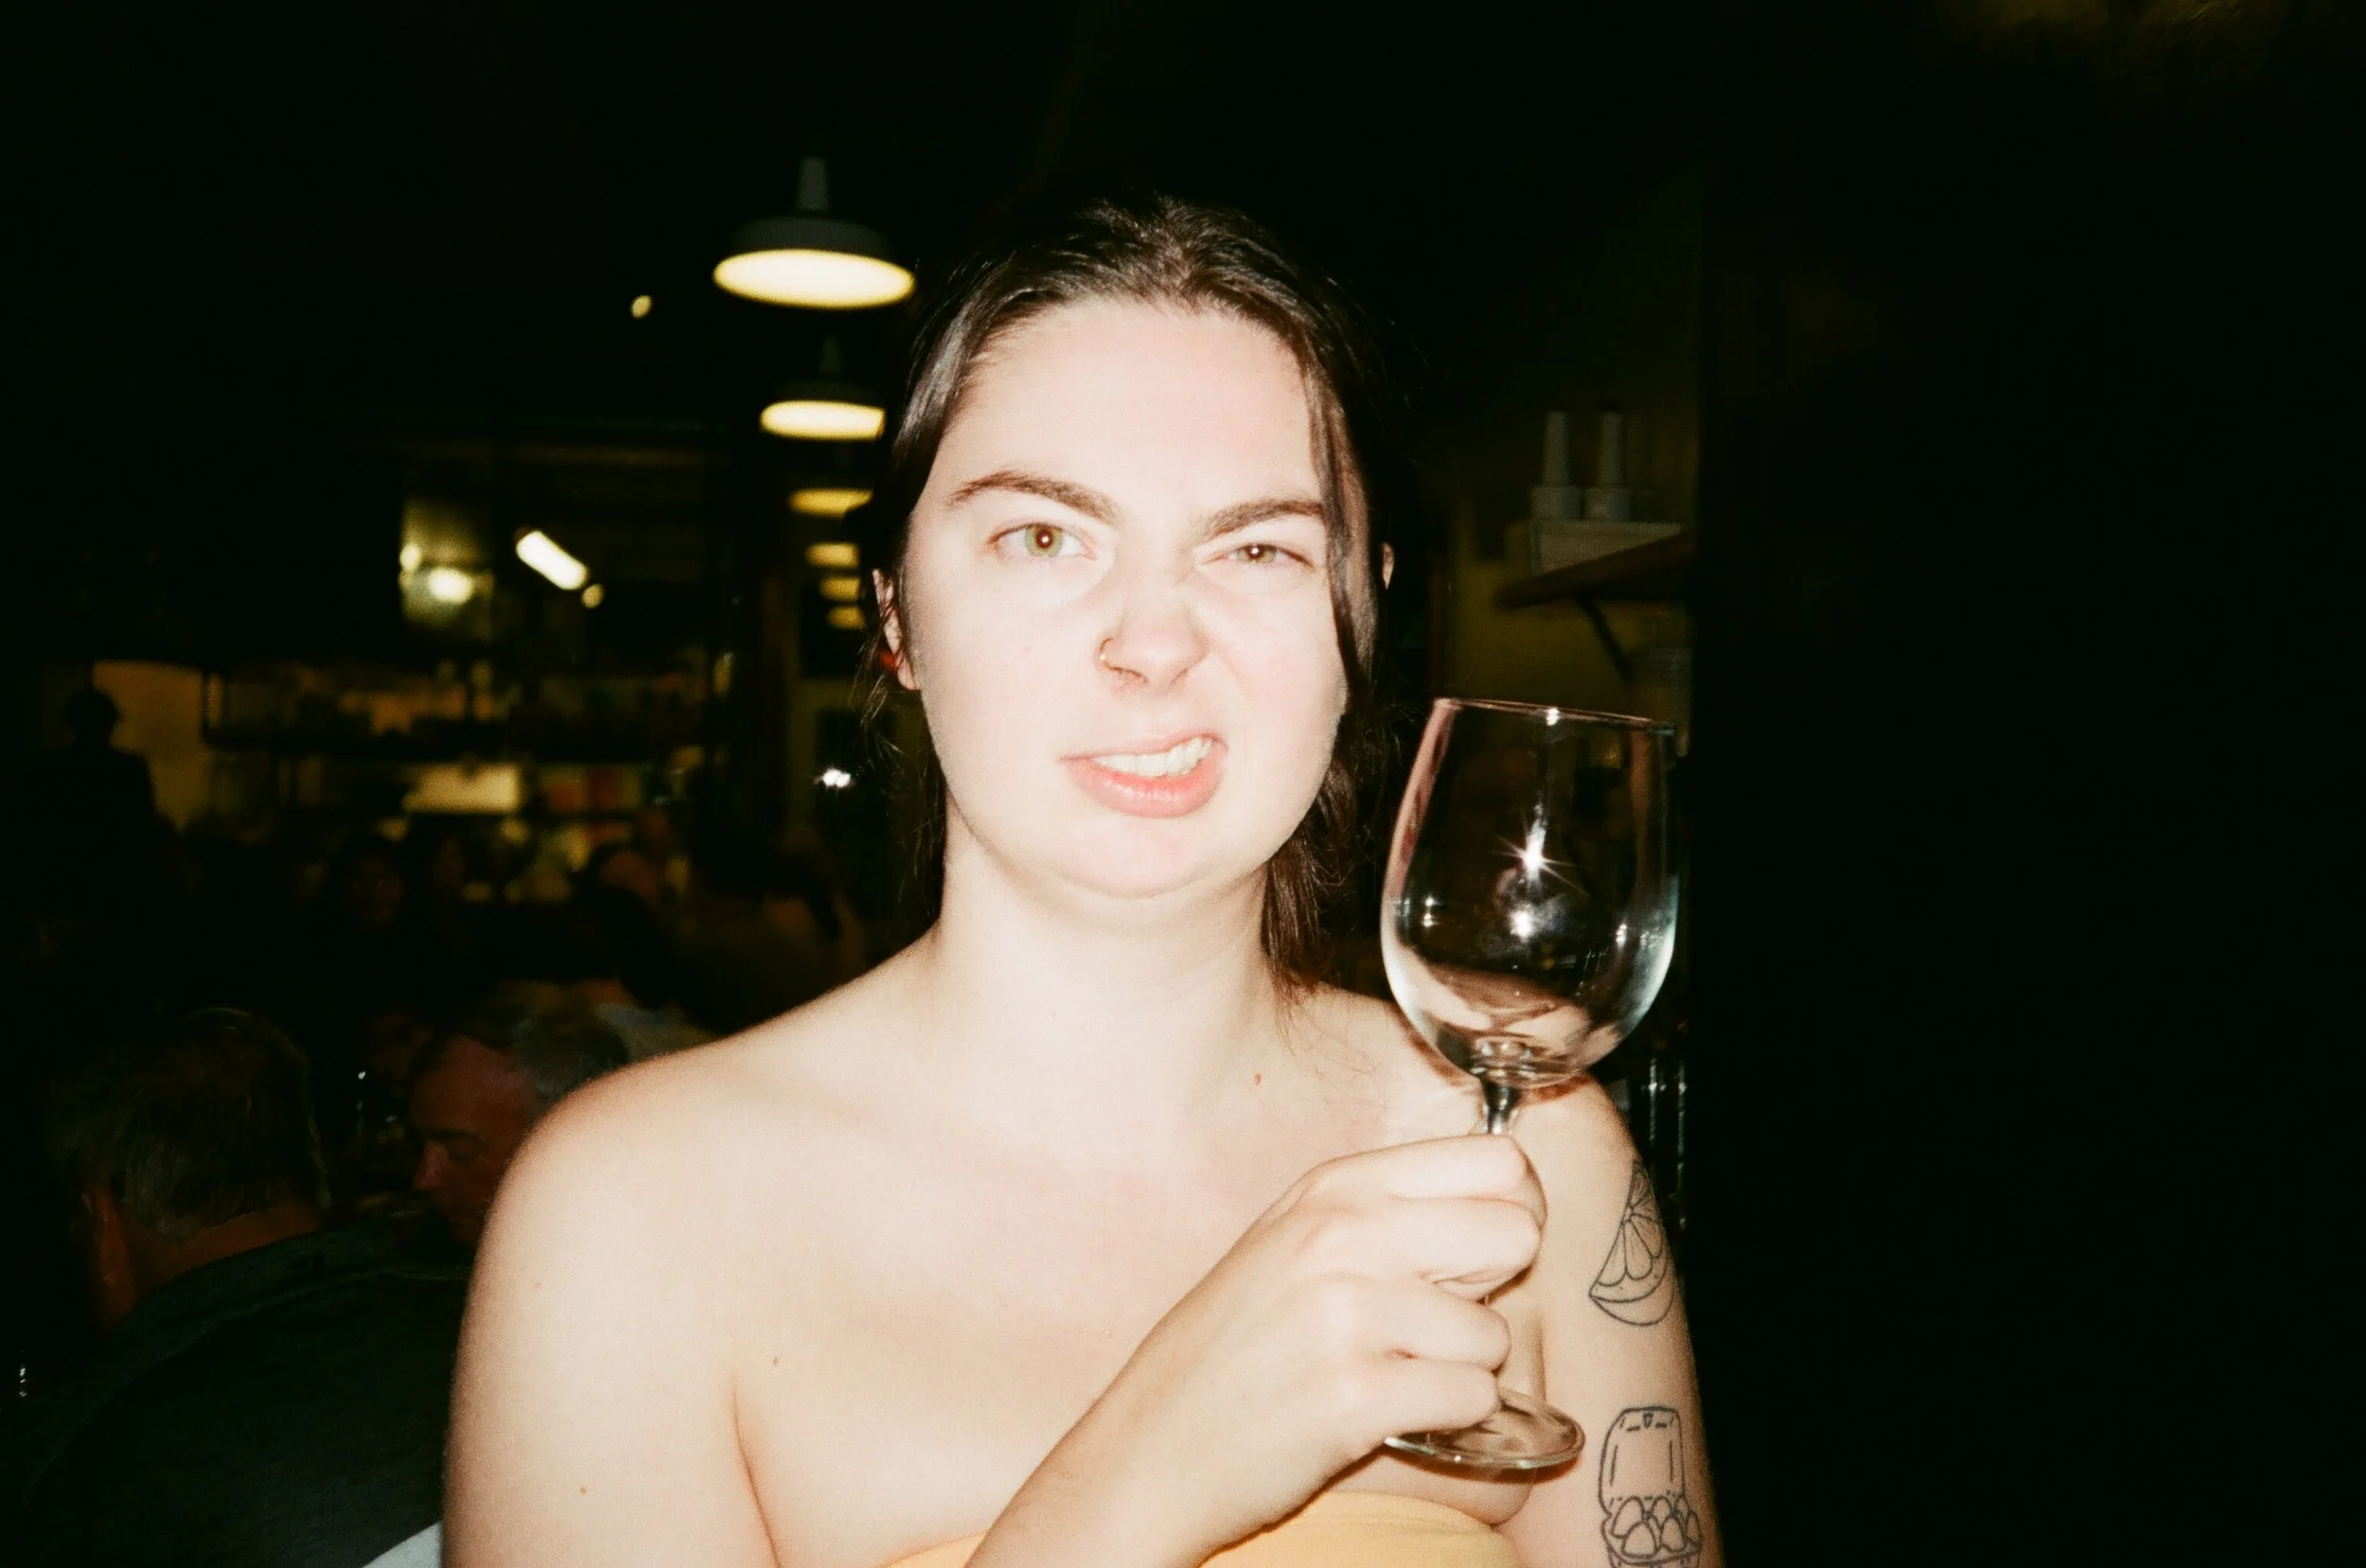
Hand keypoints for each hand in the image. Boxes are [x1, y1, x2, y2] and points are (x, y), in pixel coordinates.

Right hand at [977, 1135, 1544, 1567]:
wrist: (1152, 1447)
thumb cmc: (1234, 1346)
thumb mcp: (1292, 1239)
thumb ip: (1386, 1210)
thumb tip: (1509, 1201)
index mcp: (1334, 1186)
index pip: (1496, 1161)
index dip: (1509, 1211)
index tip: (1478, 1252)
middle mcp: (1341, 1235)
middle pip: (1514, 1233)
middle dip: (1491, 1289)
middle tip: (1432, 1321)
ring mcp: (1347, 1314)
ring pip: (1495, 1334)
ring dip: (1459, 1368)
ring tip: (1388, 1374)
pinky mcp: (1356, 1397)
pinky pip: (1474, 1400)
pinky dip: (1445, 1419)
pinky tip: (1385, 1413)